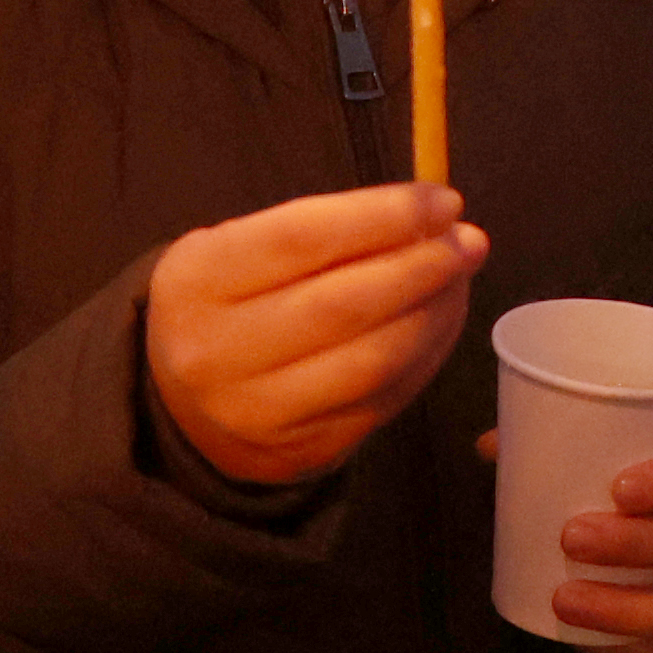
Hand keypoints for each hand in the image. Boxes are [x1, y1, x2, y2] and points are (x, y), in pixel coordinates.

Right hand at [145, 181, 487, 490]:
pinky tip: (440, 322)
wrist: (183, 404)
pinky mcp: (299, 451)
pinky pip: (382, 400)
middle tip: (469, 242)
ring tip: (460, 279)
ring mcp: (259, 412)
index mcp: (198, 280)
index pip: (301, 237)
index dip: (382, 216)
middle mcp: (219, 352)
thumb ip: (326, 228)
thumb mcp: (244, 248)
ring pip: (371, 361)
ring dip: (434, 315)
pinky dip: (425, 356)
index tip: (441, 201)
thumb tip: (432, 216)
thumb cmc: (232, 301)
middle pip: (342, 305)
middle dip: (421, 267)